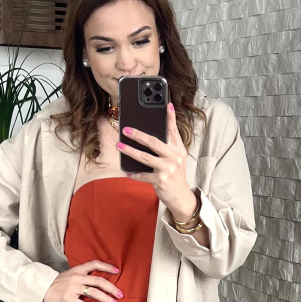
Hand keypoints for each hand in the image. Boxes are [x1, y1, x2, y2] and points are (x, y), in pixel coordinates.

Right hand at [42, 260, 122, 301]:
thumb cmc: (58, 283)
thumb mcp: (70, 274)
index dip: (107, 266)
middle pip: (98, 280)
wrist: (41, 288)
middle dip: (112, 288)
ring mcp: (72, 287)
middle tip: (121, 295)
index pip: (94, 264)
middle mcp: (76, 277)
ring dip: (106, 298)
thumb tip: (98, 280)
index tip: (117, 271)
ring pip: (93, 292)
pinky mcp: (67, 298)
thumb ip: (83, 275)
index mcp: (78, 270)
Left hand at [120, 102, 197, 222]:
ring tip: (119, 145)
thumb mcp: (176, 158)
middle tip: (125, 129)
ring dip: (129, 150)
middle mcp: (175, 157)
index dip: (170, 117)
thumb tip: (148, 135)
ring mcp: (168, 168)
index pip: (173, 130)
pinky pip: (142, 175)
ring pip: (144, 157)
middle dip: (138, 135)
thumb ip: (167, 146)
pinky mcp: (161, 180)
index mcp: (178, 149)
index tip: (167, 104)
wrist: (181, 197)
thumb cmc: (175, 175)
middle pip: (154, 142)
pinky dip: (133, 174)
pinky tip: (126, 171)